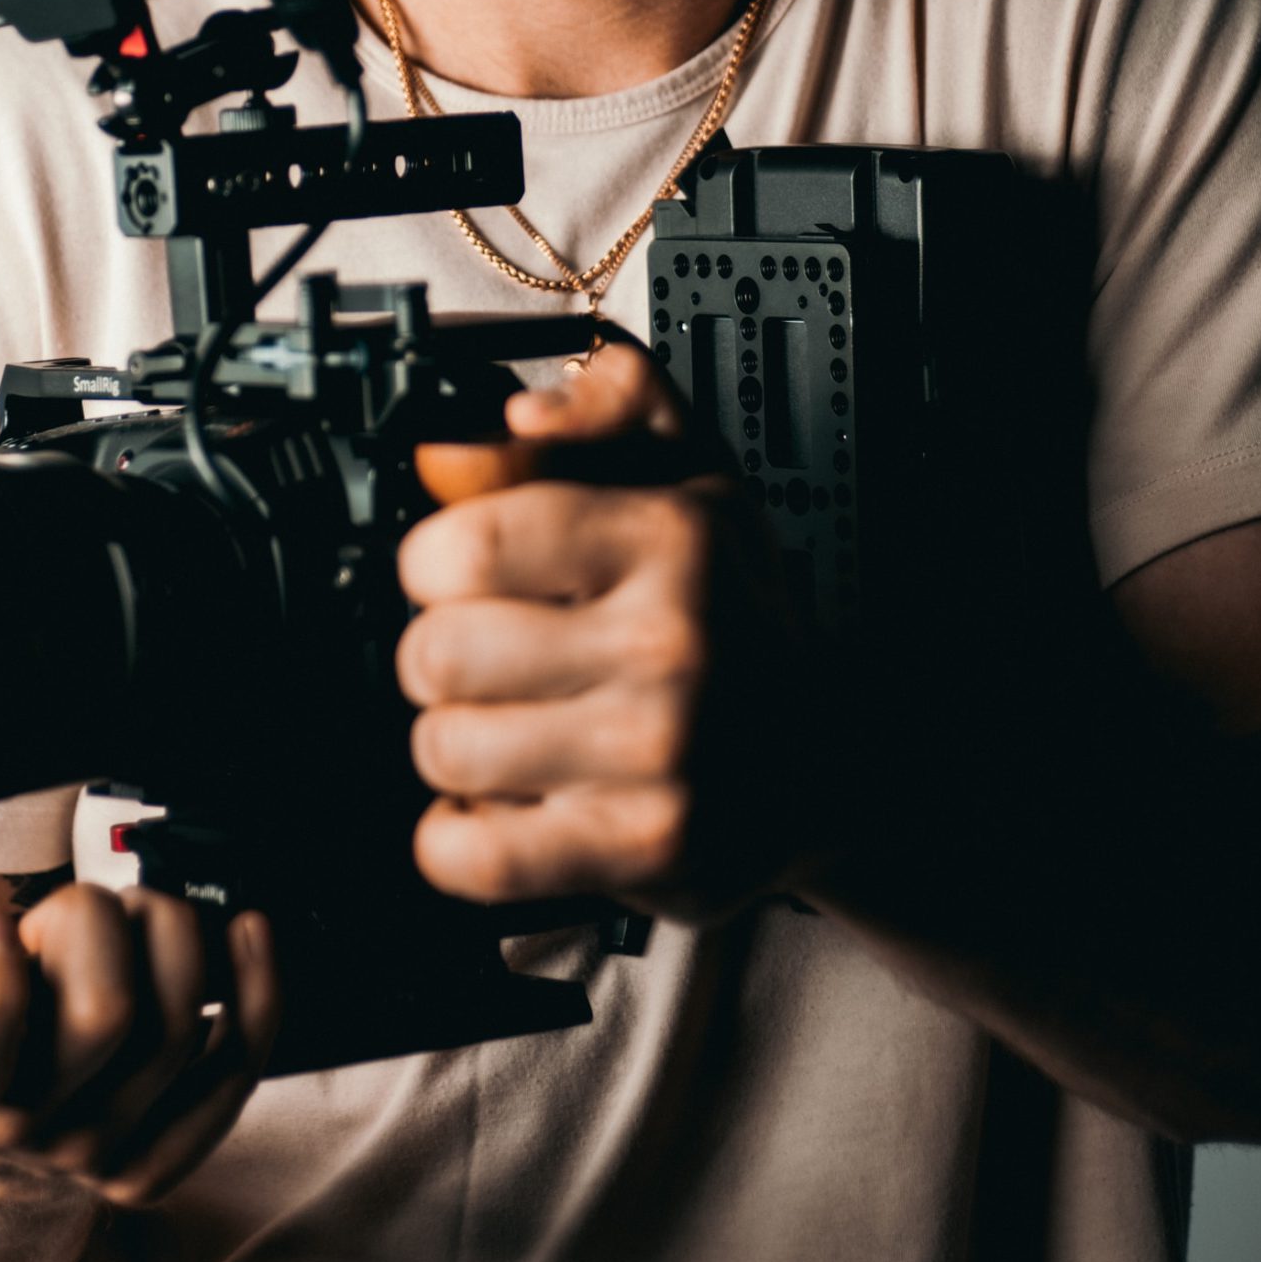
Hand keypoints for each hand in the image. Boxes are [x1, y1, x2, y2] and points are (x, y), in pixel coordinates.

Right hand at [0, 825, 279, 1211]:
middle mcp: (27, 1124)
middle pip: (102, 1018)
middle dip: (103, 925)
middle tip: (89, 900)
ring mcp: (98, 1146)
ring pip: (175, 1031)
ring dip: (177, 939)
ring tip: (150, 910)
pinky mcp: (163, 1151)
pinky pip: (233, 1069)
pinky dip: (255, 990)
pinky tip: (245, 933)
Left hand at [398, 339, 820, 921]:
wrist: (825, 763)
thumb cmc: (731, 611)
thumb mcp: (688, 475)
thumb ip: (602, 409)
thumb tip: (515, 414)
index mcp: (672, 539)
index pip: (468, 543)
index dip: (435, 560)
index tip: (461, 572)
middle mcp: (671, 644)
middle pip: (436, 652)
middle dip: (439, 655)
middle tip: (491, 654)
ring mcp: (658, 754)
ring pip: (442, 750)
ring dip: (457, 743)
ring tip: (516, 724)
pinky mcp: (638, 849)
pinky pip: (467, 852)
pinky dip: (461, 836)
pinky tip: (509, 800)